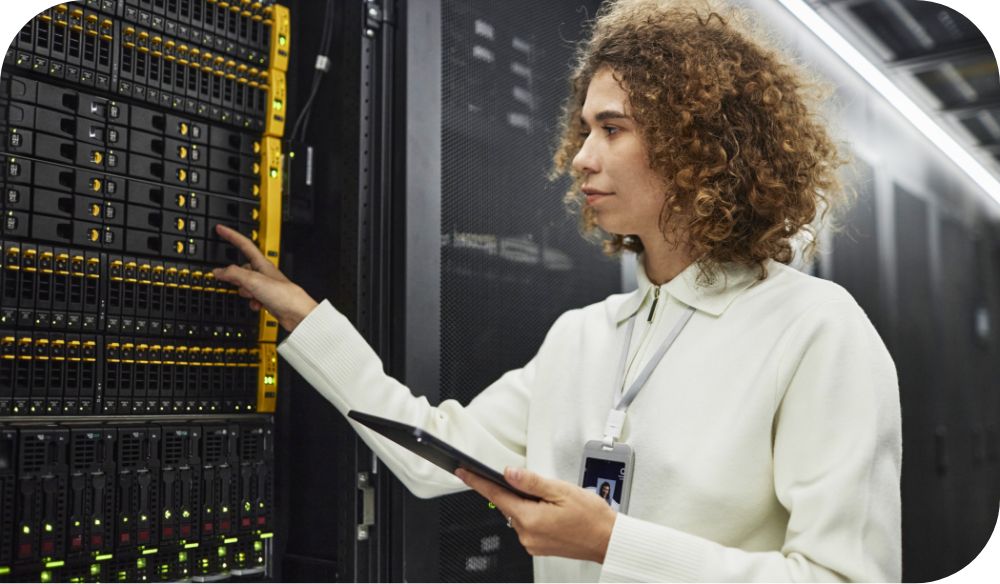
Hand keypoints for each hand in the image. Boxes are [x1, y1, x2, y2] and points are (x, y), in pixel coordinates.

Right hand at [211, 224, 318, 331]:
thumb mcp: (253, 280)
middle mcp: (263, 273)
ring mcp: (265, 286)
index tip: (221, 229)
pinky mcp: (266, 298)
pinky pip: (251, 298)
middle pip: (241, 268)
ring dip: (245, 292)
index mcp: (262, 263)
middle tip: (233, 281)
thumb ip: (234, 274)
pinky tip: (258, 305)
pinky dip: (251, 302)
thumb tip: (219, 271)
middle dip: (235, 276)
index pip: (243, 244)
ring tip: (252, 295)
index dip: (231, 235)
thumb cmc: (284, 295)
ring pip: (245, 285)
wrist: (296, 314)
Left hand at [456, 467, 616, 563]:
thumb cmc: (592, 517)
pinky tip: (554, 513)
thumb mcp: (561, 490)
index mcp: (530, 519)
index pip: (496, 496)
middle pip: (509, 505)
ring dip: (529, 504)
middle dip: (519, 492)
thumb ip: (531, 481)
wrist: (608, 540)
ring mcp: (532, 543)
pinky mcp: (538, 547)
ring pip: (519, 514)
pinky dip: (535, 515)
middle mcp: (527, 534)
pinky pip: (528, 525)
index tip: (463, 472)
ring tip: (556, 503)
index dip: (477, 482)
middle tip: (545, 489)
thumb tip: (508, 473)